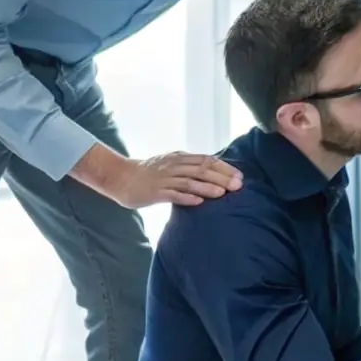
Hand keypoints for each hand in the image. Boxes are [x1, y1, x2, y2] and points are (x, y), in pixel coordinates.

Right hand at [112, 152, 242, 208]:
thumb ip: (189, 168)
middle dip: (221, 177)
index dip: (224, 167)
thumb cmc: (148, 173)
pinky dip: (186, 197)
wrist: (120, 177)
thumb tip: (212, 174)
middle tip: (238, 185)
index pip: (206, 160)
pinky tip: (198, 202)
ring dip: (207, 187)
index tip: (239, 176)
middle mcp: (173, 166)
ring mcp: (164, 178)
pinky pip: (172, 194)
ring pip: (189, 181)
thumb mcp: (171, 165)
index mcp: (179, 158)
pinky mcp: (155, 192)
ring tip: (223, 193)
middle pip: (201, 169)